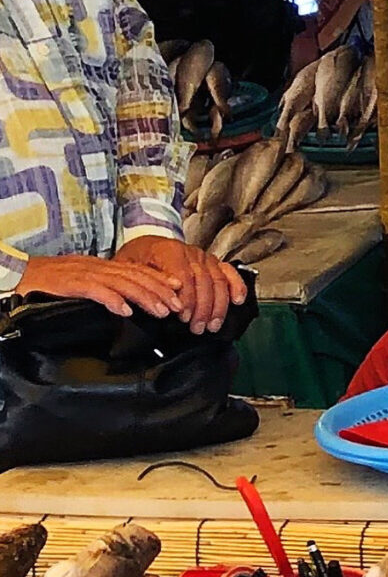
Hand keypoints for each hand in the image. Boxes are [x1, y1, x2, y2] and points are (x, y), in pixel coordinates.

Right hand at [14, 252, 188, 320]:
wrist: (18, 275)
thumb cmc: (50, 281)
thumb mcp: (83, 281)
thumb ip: (105, 287)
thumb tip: (128, 303)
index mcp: (101, 266)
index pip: (137, 270)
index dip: (159, 279)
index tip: (179, 290)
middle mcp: (97, 267)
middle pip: (136, 276)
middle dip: (160, 291)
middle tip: (177, 306)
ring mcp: (84, 274)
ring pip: (122, 282)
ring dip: (144, 297)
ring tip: (160, 310)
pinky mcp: (70, 283)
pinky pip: (95, 290)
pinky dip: (112, 299)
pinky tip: (125, 310)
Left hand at [118, 235, 247, 333]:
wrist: (147, 245)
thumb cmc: (139, 259)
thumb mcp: (129, 267)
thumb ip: (143, 282)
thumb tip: (155, 300)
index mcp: (168, 251)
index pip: (184, 276)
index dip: (186, 299)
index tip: (183, 317)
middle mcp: (190, 252)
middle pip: (204, 281)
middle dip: (203, 308)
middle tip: (197, 328)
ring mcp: (204, 258)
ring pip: (219, 281)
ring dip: (218, 306)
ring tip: (212, 325)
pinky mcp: (213, 263)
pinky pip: (229, 273)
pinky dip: (237, 286)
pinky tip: (238, 301)